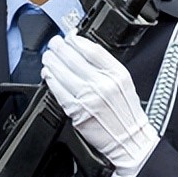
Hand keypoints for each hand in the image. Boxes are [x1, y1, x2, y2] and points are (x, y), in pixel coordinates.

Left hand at [42, 33, 158, 176]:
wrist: (129, 139)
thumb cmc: (127, 113)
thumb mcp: (124, 83)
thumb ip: (106, 67)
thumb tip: (84, 51)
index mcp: (117, 74)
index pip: (92, 50)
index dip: (76, 40)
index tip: (69, 37)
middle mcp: (103, 84)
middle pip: (73, 58)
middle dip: (59, 47)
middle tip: (53, 44)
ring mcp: (88, 97)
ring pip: (62, 72)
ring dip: (51, 61)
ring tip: (48, 57)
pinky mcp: (77, 110)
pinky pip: (58, 90)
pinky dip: (50, 80)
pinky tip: (48, 74)